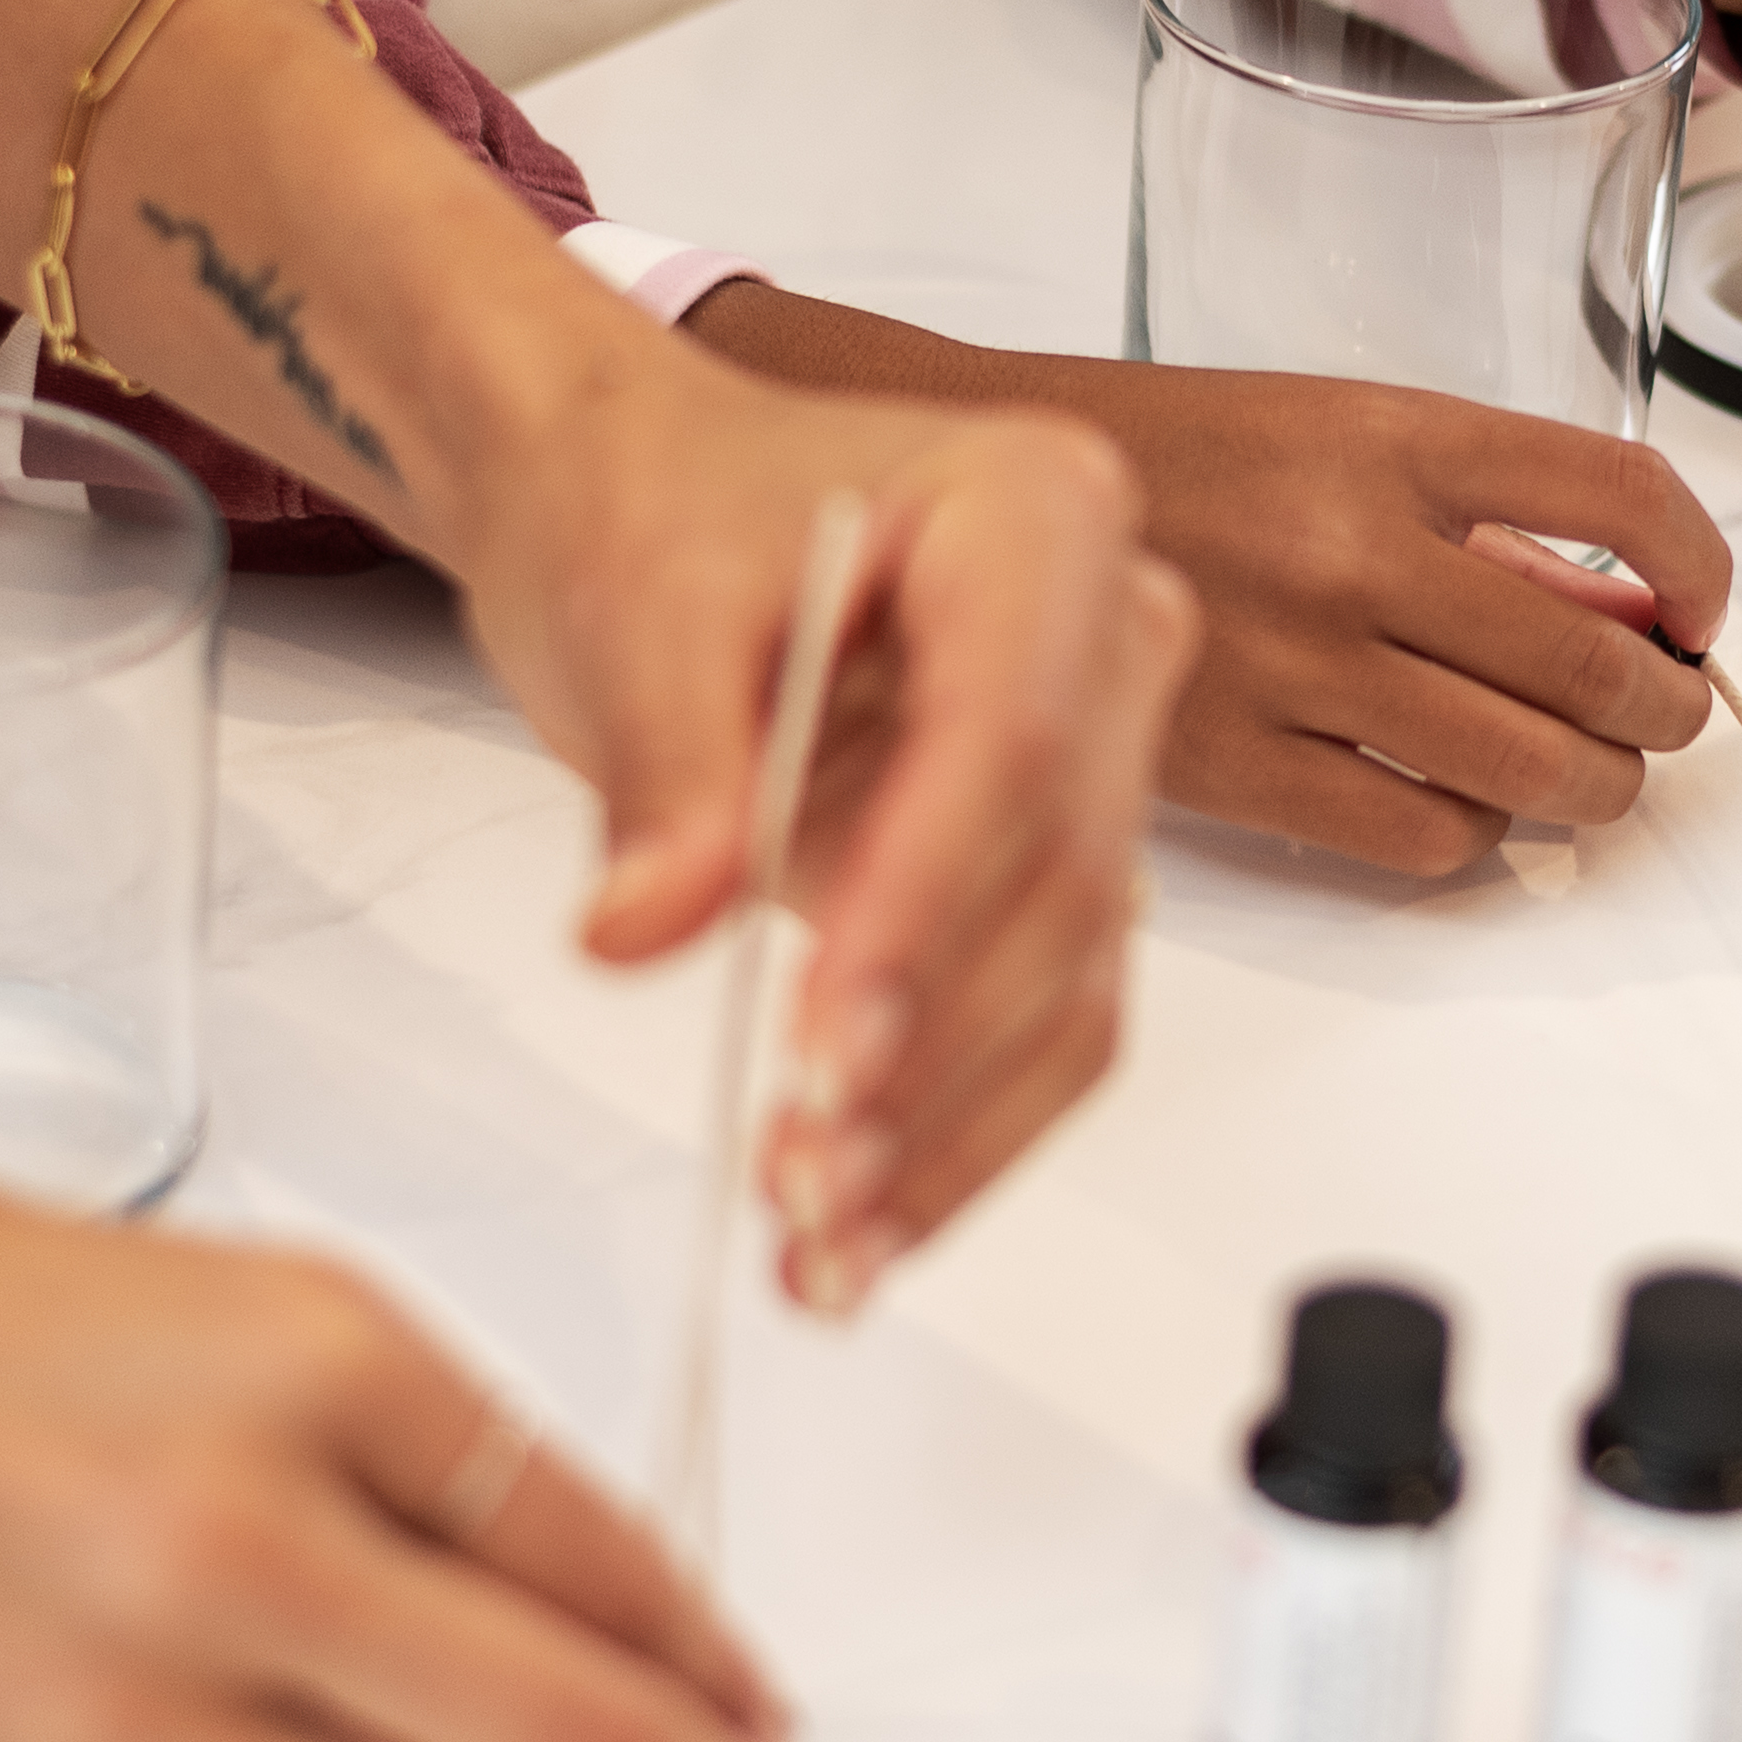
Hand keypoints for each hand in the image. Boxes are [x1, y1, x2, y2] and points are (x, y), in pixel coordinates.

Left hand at [445, 353, 1189, 1307]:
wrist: (643, 505)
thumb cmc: (655, 510)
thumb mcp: (636, 615)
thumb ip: (665, 778)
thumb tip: (647, 927)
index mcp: (1035, 511)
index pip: (1015, 735)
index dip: (926, 905)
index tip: (822, 1048)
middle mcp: (1106, 633)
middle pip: (1057, 875)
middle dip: (931, 1049)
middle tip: (803, 1171)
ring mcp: (1099, 758)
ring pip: (1072, 981)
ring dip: (951, 1130)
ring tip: (820, 1236)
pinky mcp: (1051, 867)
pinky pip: (1042, 1021)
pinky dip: (958, 1137)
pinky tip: (866, 1230)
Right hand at [689, 299, 1733, 876]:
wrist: (988, 508)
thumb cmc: (1182, 463)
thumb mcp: (1345, 430)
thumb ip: (1488, 516)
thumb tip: (1634, 612)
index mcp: (1393, 438)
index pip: (1625, 497)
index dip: (1700, 569)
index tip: (1697, 607)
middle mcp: (1356, 549)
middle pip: (1601, 665)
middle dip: (1666, 707)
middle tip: (1659, 712)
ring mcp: (1301, 666)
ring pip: (1535, 770)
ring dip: (1597, 787)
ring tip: (1583, 771)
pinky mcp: (1245, 767)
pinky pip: (1427, 837)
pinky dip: (1475, 835)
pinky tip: (1459, 800)